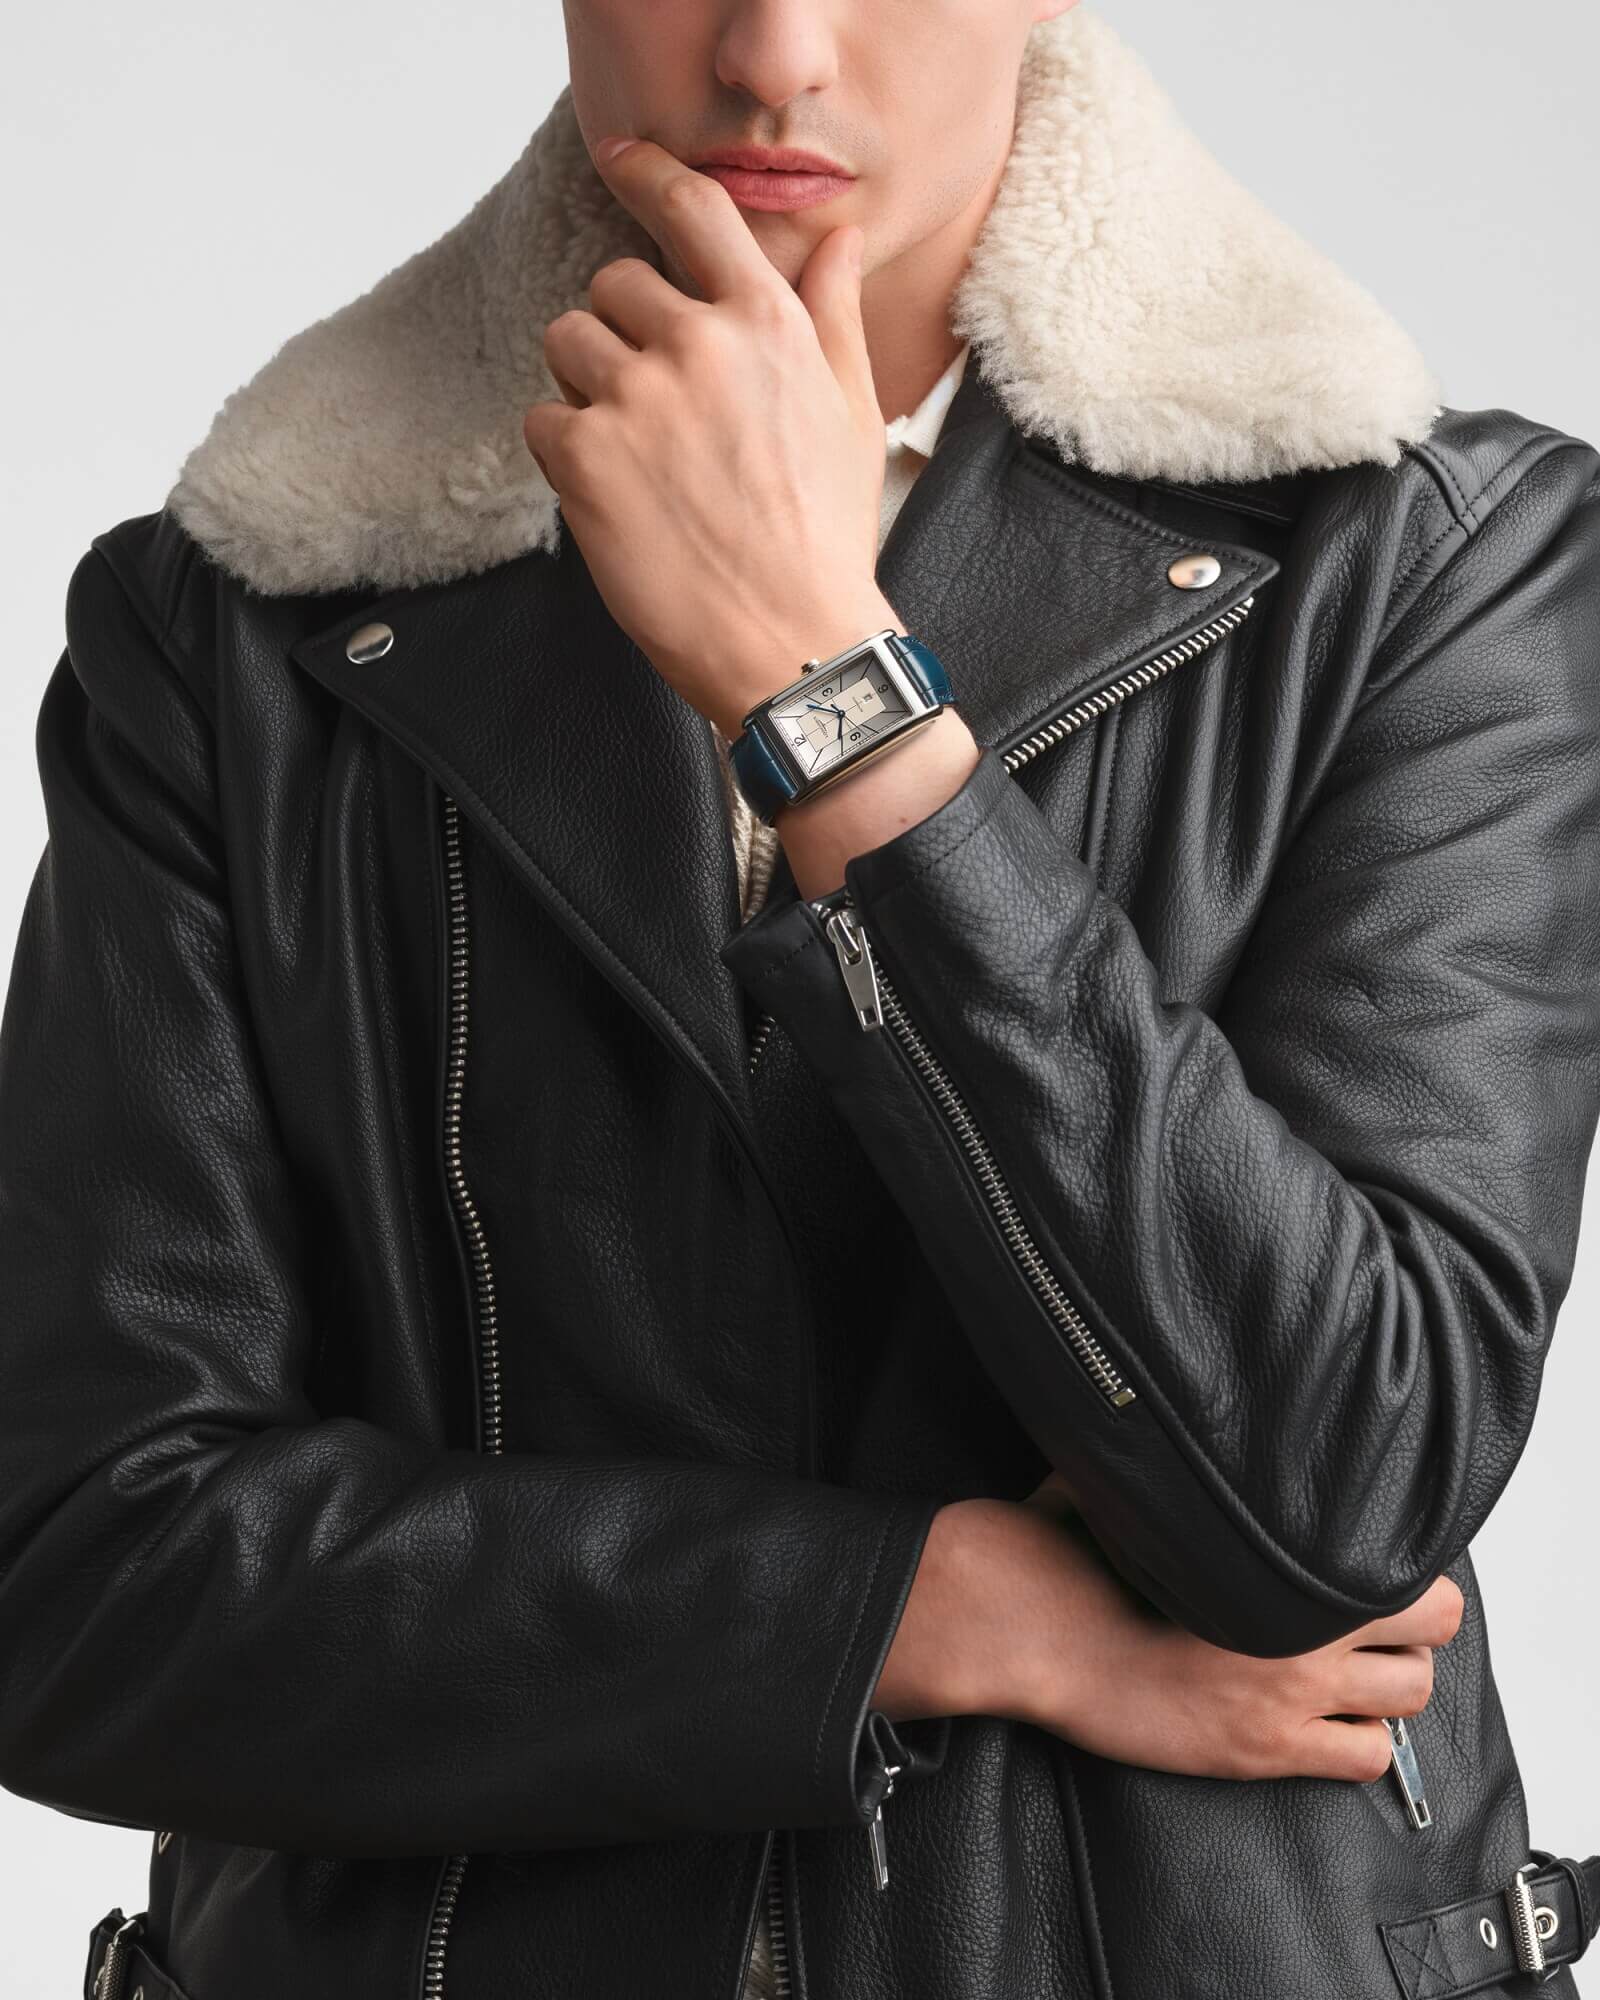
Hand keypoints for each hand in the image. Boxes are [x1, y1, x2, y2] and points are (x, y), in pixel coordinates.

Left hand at [522, 136, 895, 738]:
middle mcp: (699, 345)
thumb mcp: (851, 415)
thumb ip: (832, 316)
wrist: (793, 642)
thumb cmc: (825, 540)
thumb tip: (836, 240)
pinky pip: (541, 420)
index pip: (694, 210)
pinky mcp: (584, 457)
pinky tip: (617, 497)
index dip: (647, 173)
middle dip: (623, 333)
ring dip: (587, 388)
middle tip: (657, 407)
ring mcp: (636, 399)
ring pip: (567, 343)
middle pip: (613, 284)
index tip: (620, 159)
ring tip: (637, 456)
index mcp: (767, 324)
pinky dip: (565, 455)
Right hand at [876, 1497, 1463, 1784]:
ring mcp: (1291, 1693)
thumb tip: (1164, 1402)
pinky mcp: (1267, 1749)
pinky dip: (1360, 1741)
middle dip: (1415, 1620)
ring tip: (1356, 1668)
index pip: (1406, 1559)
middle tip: (1379, 1617)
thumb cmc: (1073, 1547)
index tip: (1377, 1559)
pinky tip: (1326, 1720)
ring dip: (1392, 1681)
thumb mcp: (1136, 1476)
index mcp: (1279, 1553)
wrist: (1035, 1626)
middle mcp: (1304, 1624)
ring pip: (1411, 1695)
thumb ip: (1177, 1456)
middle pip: (1434, 1625)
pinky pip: (1366, 1758)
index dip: (1404, 1560)